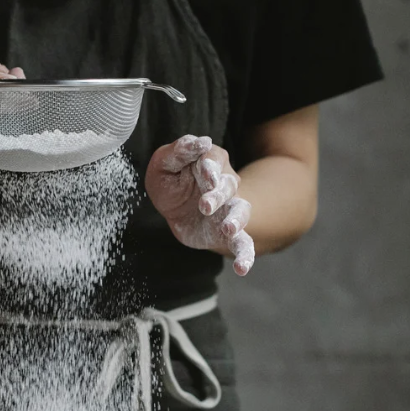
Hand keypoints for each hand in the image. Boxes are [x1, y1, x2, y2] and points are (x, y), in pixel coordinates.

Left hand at [146, 135, 254, 275]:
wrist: (174, 208)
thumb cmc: (170, 181)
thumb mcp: (164, 164)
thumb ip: (179, 151)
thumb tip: (201, 142)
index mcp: (209, 163)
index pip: (212, 160)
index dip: (209, 167)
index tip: (205, 173)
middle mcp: (224, 184)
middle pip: (227, 186)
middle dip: (217, 194)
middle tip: (204, 204)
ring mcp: (229, 209)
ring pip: (240, 210)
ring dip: (236, 219)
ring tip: (229, 228)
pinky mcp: (228, 232)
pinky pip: (243, 243)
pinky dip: (245, 255)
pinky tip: (242, 268)